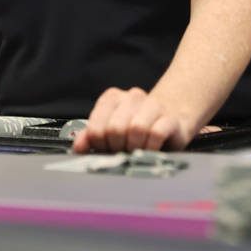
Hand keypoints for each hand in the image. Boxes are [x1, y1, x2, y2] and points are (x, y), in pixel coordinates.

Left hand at [72, 87, 195, 153]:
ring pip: (136, 129)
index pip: (96, 127)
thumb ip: (91, 136)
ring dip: (134, 148)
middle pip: (115, 129)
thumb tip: (79, 148)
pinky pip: (156, 134)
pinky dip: (150, 147)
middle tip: (122, 153)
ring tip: (136, 152)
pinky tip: (150, 150)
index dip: (99, 145)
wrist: (171, 119)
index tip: (106, 150)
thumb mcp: (110, 129)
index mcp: (112, 98)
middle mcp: (132, 97)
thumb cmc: (136, 127)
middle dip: (117, 148)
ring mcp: (153, 105)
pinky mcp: (170, 118)